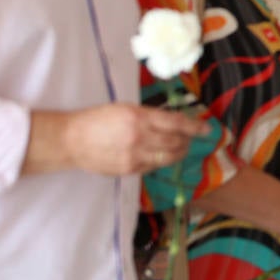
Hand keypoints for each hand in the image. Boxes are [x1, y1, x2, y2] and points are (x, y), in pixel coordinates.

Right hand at [28, 103, 208, 176]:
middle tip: (192, 138)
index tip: (207, 129)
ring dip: (178, 153)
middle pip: (175, 143)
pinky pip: (153, 167)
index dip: (195, 127)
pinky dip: (161, 161)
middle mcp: (139, 138)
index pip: (176, 123)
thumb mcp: (125, 109)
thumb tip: (174, 121)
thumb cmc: (98, 119)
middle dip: (188, 141)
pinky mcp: (128, 170)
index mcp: (139, 118)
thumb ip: (150, 116)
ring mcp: (134, 157)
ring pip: (167, 158)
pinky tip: (160, 155)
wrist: (72, 140)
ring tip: (181, 148)